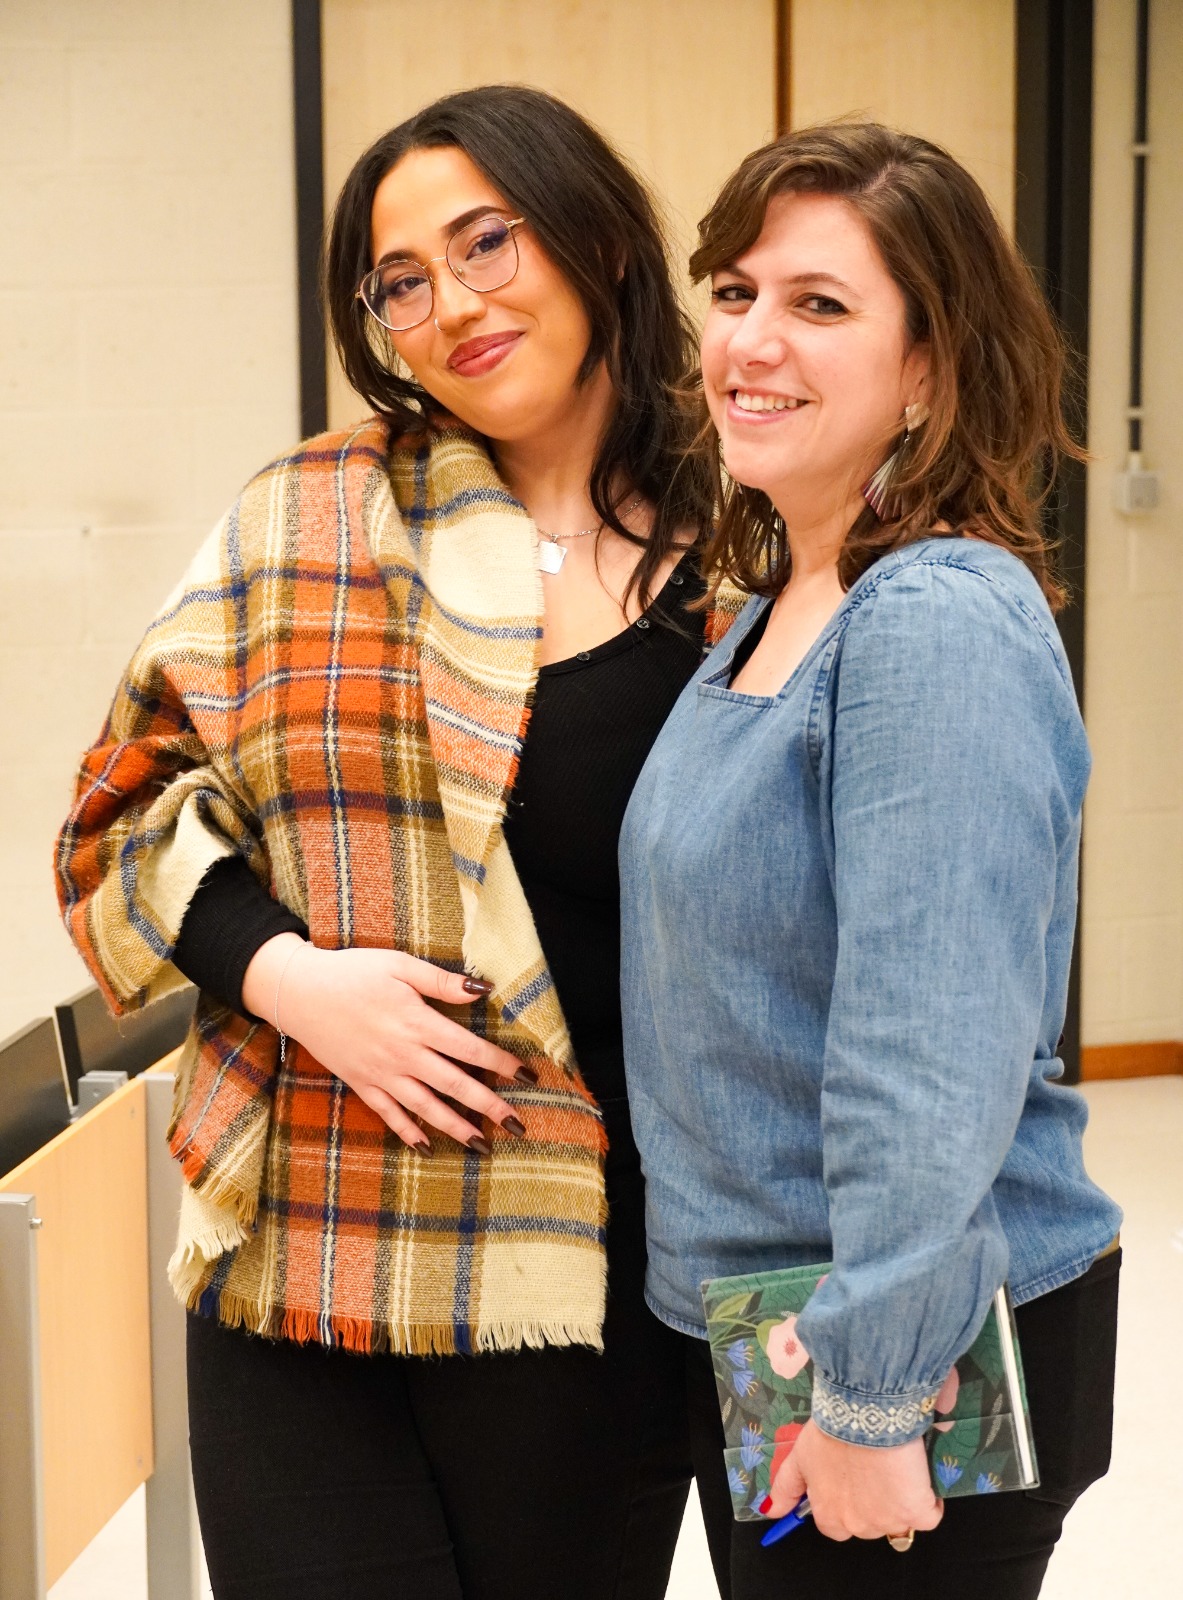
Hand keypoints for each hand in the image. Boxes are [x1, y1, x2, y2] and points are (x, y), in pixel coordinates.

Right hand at [243, 934, 529, 1153]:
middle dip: (489, 1107)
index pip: (470, 1049)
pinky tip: (428, 1147)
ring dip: (456, 1128)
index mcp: (417, 1023)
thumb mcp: (399, 966)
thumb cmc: (351, 972)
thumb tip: (483, 990)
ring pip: (426, 1108)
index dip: (501, 1064)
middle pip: (455, 1086)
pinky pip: (389, 1114)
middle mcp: (403, 1055)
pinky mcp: (361, 1084)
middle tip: (518, 1126)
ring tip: (482, 1145)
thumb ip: (441, 982)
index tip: (528, 1077)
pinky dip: (409, 1132)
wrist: (298, 991)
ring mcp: (381, 1074)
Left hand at [768, 1418, 943, 1542]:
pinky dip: (928, 1500)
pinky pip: (928, 1516)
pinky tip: (919, 1476)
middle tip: (873, 1470)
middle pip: (869, 1525)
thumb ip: (785, 1488)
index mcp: (830, 1516)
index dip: (845, 1503)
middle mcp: (858, 1526)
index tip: (852, 1482)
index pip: (835, 1526)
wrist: (865, 1414)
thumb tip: (770, 1511)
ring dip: (899, 1500)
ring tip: (894, 1468)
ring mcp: (889, 1522)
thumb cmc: (832, 1431)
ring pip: (898, 1521)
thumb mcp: (800, 1457)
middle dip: (872, 1502)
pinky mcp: (917, 1512)